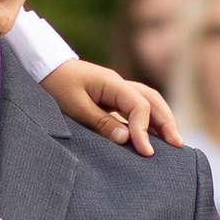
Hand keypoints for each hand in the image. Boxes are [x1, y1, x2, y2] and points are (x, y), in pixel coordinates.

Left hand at [40, 61, 182, 155]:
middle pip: (152, 100)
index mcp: (112, 83)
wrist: (41, 68)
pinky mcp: (111, 99)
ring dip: (161, 120)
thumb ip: (101, 123)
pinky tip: (153, 136)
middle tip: (178, 145)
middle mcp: (119, 85)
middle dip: (166, 122)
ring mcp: (116, 91)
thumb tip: (127, 139)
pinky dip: (149, 120)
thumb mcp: (74, 107)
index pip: (139, 106)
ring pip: (148, 102)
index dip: (144, 130)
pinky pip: (137, 108)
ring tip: (173, 142)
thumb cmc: (54, 85)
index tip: (146, 152)